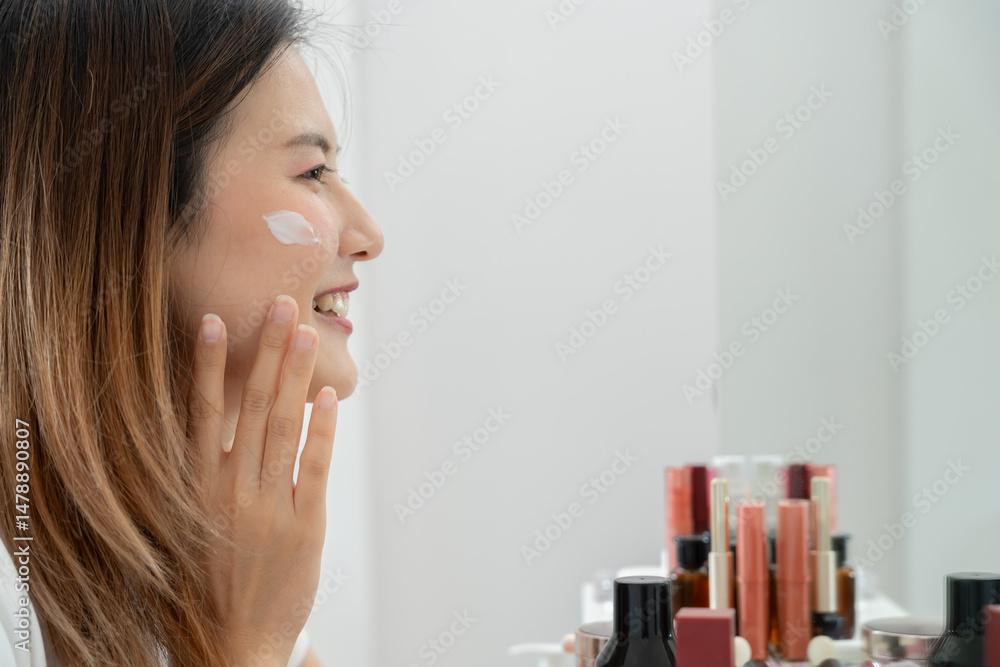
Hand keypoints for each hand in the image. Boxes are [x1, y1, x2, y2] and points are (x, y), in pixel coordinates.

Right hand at [187, 295, 337, 665]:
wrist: (228, 646)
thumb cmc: (203, 583)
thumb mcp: (186, 525)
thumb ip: (200, 476)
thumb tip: (216, 422)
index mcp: (195, 488)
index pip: (201, 413)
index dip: (210, 365)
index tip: (216, 321)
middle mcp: (228, 490)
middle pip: (250, 407)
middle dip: (267, 353)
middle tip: (281, 305)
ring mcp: (267, 507)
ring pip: (282, 427)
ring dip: (295, 377)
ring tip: (305, 334)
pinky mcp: (304, 527)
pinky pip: (315, 468)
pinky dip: (323, 431)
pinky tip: (330, 398)